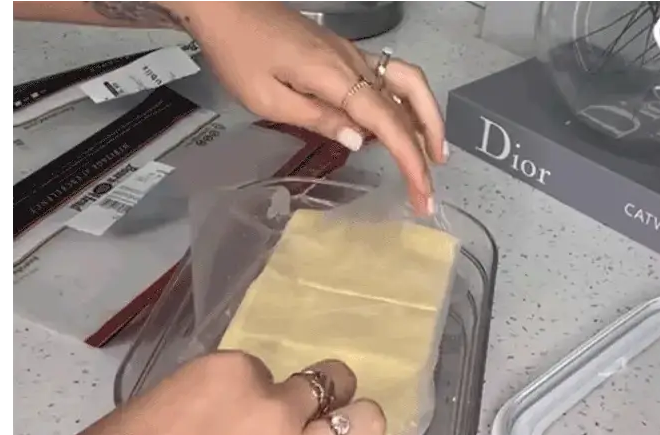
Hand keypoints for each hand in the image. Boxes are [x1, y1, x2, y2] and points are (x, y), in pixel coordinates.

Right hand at [11, 353, 384, 434]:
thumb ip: (198, 422)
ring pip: (363, 426)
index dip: (263, 399)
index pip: (266, 373)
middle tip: (319, 423)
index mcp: (224, 375)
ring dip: (359, 433)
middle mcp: (270, 409)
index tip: (252, 420)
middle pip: (329, 387)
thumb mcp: (147, 423)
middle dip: (327, 402)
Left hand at [175, 0, 446, 213]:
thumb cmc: (239, 54)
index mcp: (336, 76)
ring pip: (407, 85)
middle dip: (426, 146)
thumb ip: (317, 118)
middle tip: (430, 186)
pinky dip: (406, 105)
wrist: (228, 7)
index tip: (422, 191)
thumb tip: (361, 141)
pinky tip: (400, 129)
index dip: (409, 158)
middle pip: (408, 101)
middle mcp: (355, 63)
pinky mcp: (345, 54)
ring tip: (431, 155)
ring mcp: (353, 55)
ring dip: (427, 120)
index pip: (387, 121)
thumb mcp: (267, 98)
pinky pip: (389, 79)